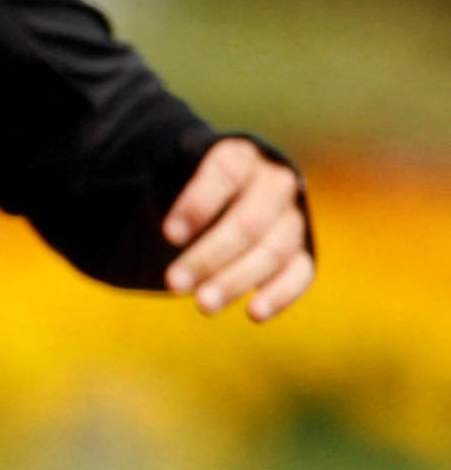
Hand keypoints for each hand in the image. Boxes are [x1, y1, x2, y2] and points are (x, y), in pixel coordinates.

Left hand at [162, 137, 312, 320]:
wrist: (221, 197)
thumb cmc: (187, 188)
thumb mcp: (171, 177)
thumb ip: (166, 192)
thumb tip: (170, 232)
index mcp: (241, 156)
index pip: (227, 172)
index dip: (199, 204)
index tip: (169, 235)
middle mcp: (275, 183)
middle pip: (249, 221)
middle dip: (209, 256)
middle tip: (173, 284)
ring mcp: (293, 218)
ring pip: (274, 250)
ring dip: (237, 280)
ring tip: (202, 304)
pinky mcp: (302, 251)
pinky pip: (301, 272)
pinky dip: (281, 293)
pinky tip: (254, 313)